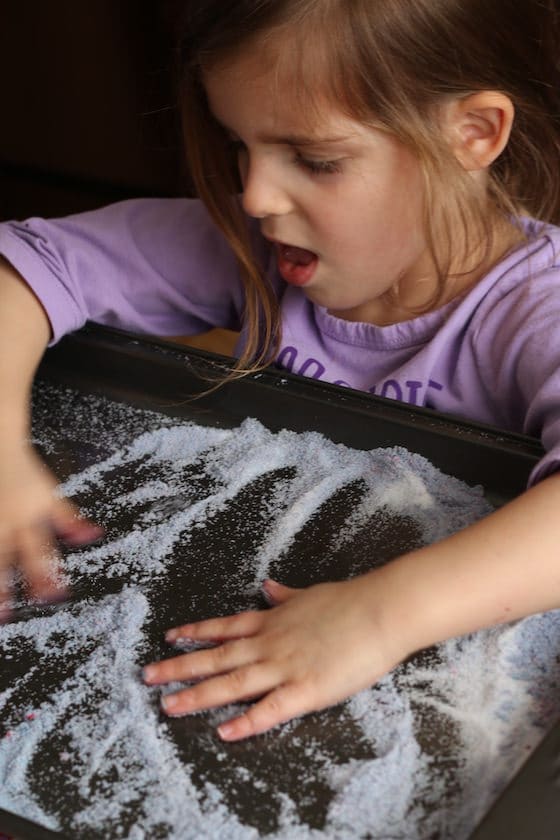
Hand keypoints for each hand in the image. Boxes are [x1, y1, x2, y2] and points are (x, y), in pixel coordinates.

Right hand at [0, 445, 102, 616]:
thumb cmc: (24, 476)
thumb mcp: (50, 496)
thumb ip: (70, 520)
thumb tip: (94, 536)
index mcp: (28, 518)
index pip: (40, 553)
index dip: (47, 576)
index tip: (54, 597)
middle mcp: (4, 524)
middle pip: (4, 561)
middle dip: (4, 590)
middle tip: (5, 617)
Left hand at [143, 573, 410, 739]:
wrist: (380, 610)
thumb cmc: (349, 601)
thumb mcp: (309, 594)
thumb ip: (285, 595)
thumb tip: (267, 586)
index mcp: (272, 621)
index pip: (224, 627)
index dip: (196, 633)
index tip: (170, 636)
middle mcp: (270, 643)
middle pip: (217, 657)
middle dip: (180, 667)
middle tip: (147, 675)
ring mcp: (285, 666)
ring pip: (233, 683)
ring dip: (199, 695)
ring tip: (169, 705)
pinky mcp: (306, 690)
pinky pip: (270, 709)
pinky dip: (247, 722)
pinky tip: (225, 732)